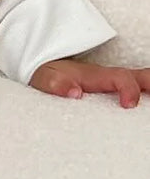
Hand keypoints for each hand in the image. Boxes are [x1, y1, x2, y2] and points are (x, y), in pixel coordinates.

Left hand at [30, 59, 149, 107]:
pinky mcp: (107, 90)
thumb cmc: (45, 76)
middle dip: (149, 83)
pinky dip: (141, 94)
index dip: (129, 88)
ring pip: (136, 81)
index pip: (119, 77)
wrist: (40, 69)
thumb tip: (75, 93)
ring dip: (147, 88)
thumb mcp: (43, 78)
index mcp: (93, 75)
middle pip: (136, 76)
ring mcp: (108, 83)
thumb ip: (55, 83)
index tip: (128, 104)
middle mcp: (105, 77)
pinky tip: (143, 109)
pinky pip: (128, 89)